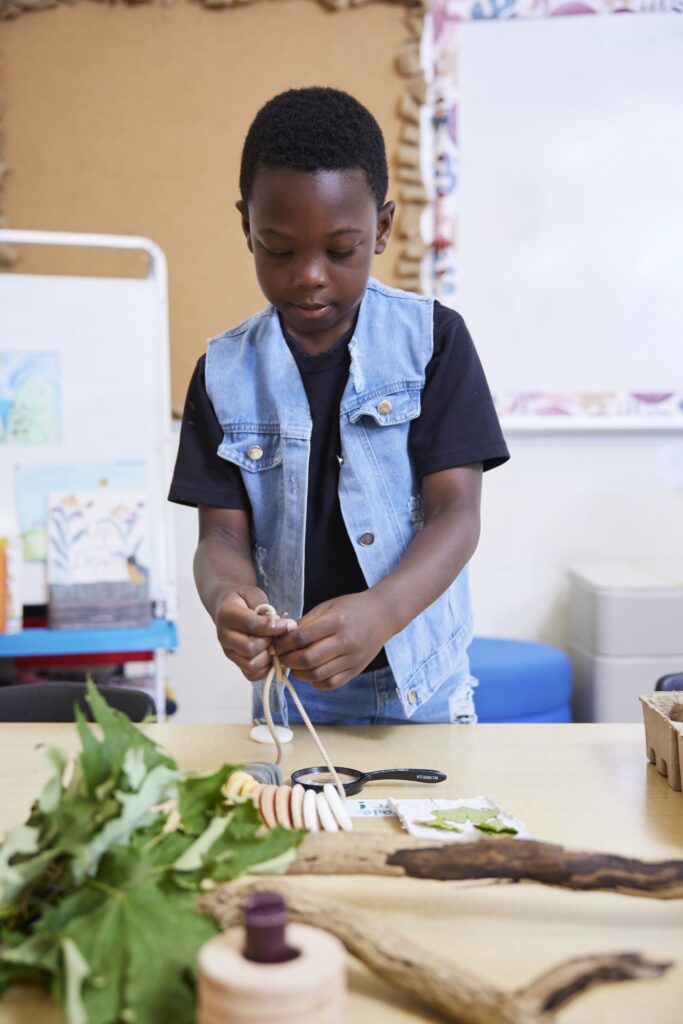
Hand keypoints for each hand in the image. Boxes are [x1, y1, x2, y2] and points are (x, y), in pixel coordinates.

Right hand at [215, 586, 295, 681]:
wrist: (230, 607)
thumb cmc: (245, 600)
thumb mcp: (254, 595)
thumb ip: (266, 610)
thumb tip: (281, 626)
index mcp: (227, 614)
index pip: (252, 625)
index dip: (274, 627)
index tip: (290, 624)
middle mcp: (224, 636)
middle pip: (250, 648)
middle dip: (271, 643)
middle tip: (280, 636)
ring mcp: (229, 652)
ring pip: (250, 665)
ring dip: (269, 657)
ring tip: (276, 646)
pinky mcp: (235, 663)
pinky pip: (251, 675)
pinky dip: (266, 668)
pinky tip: (272, 655)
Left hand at [272, 592, 392, 689]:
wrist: (383, 615)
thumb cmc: (352, 608)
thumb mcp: (327, 607)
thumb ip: (306, 623)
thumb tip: (282, 638)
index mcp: (336, 621)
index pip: (302, 637)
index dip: (284, 644)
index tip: (276, 645)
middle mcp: (346, 641)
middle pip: (308, 659)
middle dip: (288, 660)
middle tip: (282, 657)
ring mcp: (352, 658)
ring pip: (317, 675)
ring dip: (299, 673)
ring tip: (294, 666)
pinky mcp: (356, 670)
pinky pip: (331, 683)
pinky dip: (316, 682)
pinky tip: (311, 673)